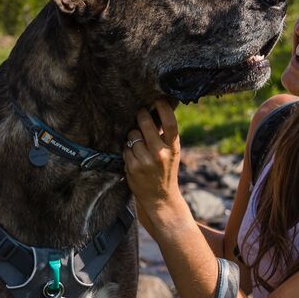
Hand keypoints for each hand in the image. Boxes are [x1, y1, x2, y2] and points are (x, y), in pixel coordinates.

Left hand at [123, 98, 186, 232]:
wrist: (161, 198)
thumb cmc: (166, 171)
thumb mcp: (172, 153)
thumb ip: (165, 135)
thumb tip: (158, 110)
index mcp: (173, 148)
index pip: (170, 123)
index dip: (163, 108)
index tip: (158, 99)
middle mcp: (160, 153)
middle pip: (145, 124)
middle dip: (140, 116)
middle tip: (139, 113)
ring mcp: (145, 160)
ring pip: (132, 135)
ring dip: (133, 137)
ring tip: (139, 145)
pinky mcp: (132, 167)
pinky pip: (125, 148)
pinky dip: (127, 150)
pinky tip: (134, 158)